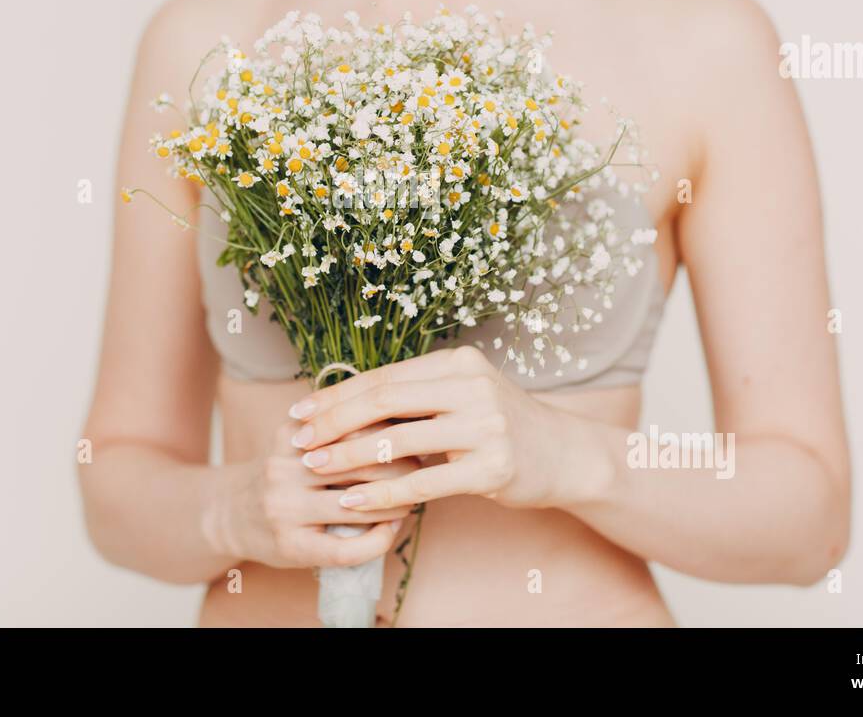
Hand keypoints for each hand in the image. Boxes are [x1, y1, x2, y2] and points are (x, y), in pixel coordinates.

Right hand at [232, 419, 417, 568]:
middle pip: (358, 462)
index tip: (417, 432)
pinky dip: (378, 540)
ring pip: (357, 505)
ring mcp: (285, 508)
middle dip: (401, 466)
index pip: (353, 425)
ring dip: (395, 504)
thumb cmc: (282, 474)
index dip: (392, 429)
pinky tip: (390, 531)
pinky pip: (347, 548)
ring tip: (412, 499)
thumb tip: (406, 420)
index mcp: (291, 435)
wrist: (229, 514)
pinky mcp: (291, 545)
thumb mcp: (299, 441)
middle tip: (424, 467)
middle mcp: (284, 468)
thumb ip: (338, 429)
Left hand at [288, 346, 565, 512]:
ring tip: (315, 466)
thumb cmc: (502, 426)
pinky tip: (354, 500)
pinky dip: (383, 492)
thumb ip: (418, 395)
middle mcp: (472, 387)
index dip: (337, 394)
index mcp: (459, 363)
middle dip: (333, 420)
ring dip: (348, 455)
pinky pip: (423, 482)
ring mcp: (485, 427)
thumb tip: (347, 402)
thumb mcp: (464, 396)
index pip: (384, 376)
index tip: (300, 411)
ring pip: (399, 441)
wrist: (565, 455)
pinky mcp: (492, 469)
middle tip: (298, 440)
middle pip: (385, 400)